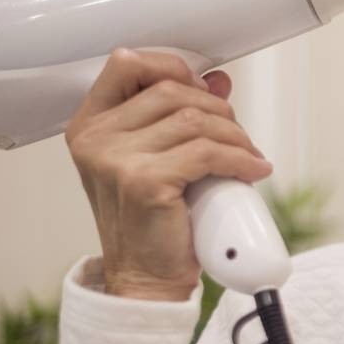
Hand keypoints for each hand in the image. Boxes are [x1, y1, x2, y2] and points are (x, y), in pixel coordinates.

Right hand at [65, 49, 272, 300]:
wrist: (146, 279)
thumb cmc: (151, 222)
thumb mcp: (159, 160)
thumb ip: (179, 117)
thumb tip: (218, 81)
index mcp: (89, 125)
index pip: (127, 64)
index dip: (173, 67)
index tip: (204, 90)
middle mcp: (95, 138)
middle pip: (172, 90)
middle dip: (217, 110)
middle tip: (237, 137)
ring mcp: (115, 159)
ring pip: (195, 120)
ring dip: (235, 136)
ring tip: (248, 157)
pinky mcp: (145, 182)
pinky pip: (208, 153)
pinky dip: (241, 159)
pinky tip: (254, 170)